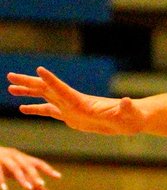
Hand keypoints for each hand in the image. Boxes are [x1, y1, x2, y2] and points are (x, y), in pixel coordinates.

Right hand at [0, 145, 60, 189]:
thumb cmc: (5, 165)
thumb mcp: (19, 172)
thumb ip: (31, 182)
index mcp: (23, 158)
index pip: (38, 163)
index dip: (48, 169)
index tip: (58, 177)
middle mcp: (15, 156)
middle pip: (27, 165)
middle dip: (34, 175)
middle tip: (41, 184)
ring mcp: (4, 158)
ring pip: (15, 168)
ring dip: (22, 178)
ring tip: (28, 188)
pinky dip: (1, 180)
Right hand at [6, 67, 145, 135]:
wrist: (131, 120)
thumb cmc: (132, 116)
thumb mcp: (130, 113)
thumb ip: (127, 107)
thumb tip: (127, 101)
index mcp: (83, 101)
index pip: (64, 89)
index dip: (52, 80)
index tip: (38, 69)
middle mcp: (73, 101)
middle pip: (47, 89)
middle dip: (28, 83)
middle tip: (9, 76)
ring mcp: (71, 108)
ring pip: (44, 98)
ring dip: (28, 93)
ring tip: (10, 89)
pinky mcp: (71, 117)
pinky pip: (49, 111)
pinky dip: (36, 109)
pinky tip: (23, 109)